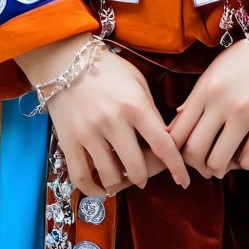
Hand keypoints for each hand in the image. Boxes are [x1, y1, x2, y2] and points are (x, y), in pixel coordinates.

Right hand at [22, 38, 189, 196]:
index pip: (163, 145)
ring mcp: (89, 133)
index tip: (183, 181)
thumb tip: (164, 141)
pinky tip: (102, 186)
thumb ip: (151, 110)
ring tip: (122, 175)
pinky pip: (81, 178)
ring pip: (111, 177)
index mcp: (134, 104)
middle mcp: (113, 121)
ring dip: (121, 183)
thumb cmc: (106, 68)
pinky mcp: (68, 141)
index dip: (176, 167)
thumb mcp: (136, 81)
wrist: (64, 59)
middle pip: (137, 169)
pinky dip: (94, 189)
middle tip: (143, 173)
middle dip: (145, 177)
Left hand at [167, 36, 248, 178]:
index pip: (178, 132)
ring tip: (222, 159)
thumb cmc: (244, 60)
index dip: (175, 149)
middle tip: (201, 161)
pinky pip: (247, 162)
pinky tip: (243, 152)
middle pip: (195, 151)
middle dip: (194, 163)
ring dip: (217, 167)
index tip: (180, 153)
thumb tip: (175, 128)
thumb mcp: (213, 72)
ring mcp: (247, 116)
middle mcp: (223, 103)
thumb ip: (194, 100)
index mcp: (206, 89)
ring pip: (218, 163)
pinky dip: (242, 164)